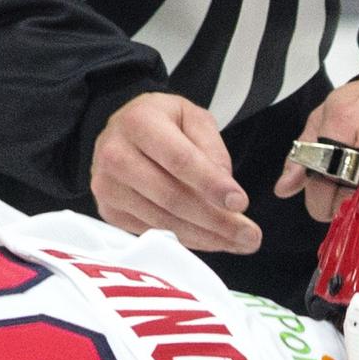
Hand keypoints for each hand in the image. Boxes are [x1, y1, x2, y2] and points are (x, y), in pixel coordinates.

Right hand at [90, 90, 256, 253]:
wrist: (123, 133)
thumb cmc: (163, 123)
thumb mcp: (193, 118)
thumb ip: (211, 147)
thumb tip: (225, 191)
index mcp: (138, 122)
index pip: (179, 159)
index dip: (211, 184)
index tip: (241, 203)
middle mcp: (115, 154)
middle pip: (171, 197)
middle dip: (216, 221)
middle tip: (251, 236)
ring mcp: (107, 186)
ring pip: (163, 221)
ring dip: (207, 237)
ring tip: (239, 242)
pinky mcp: (109, 210)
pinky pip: (154, 233)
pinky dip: (188, 241)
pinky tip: (213, 240)